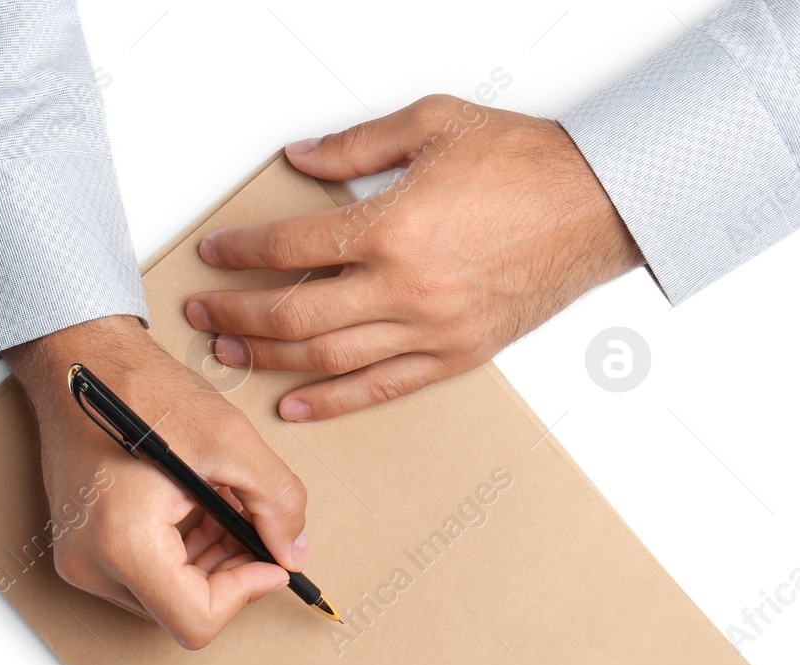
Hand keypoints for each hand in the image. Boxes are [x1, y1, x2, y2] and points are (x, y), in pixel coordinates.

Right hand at [4, 316, 308, 648]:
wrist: (81, 359)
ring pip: (167, 597)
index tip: (272, 562)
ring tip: (233, 511)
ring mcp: (80, 559)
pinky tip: (205, 511)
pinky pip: (145, 576)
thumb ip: (276, 503)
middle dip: (232, 575)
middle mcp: (91, 563)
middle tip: (259, 529)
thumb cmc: (142, 389)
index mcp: (122, 543)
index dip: (245, 594)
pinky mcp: (82, 548)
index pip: (195, 621)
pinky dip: (185, 553)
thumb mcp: (231, 441)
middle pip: (182, 612)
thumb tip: (292, 553)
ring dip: (212, 564)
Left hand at [185, 95, 643, 420]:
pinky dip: (332, 402)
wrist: (597, 206)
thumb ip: (357, 145)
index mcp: (392, 227)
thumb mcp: (433, 124)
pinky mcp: (455, 355)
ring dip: (270, 360)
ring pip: (328, 359)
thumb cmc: (526, 164)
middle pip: (295, 315)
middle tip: (202, 316)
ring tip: (231, 354)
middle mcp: (405, 288)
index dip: (241, 253)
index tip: (214, 254)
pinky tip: (295, 404)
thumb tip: (302, 160)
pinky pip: (381, 388)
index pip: (290, 248)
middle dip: (236, 316)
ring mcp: (430, 330)